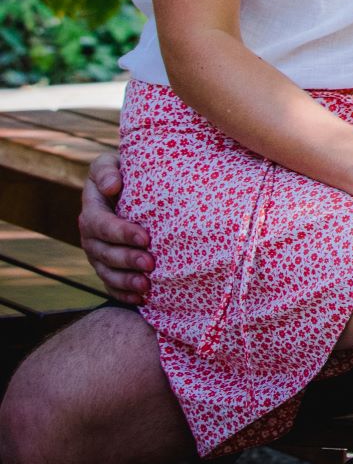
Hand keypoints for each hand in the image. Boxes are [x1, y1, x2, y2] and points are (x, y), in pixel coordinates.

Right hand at [81, 150, 151, 305]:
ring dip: (125, 281)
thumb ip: (107, 171)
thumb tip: (112, 186)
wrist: (132, 189)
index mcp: (92, 210)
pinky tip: (140, 300)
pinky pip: (111, 285)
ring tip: (146, 286)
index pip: (102, 225)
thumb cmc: (125, 173)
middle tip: (150, 264)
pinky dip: (123, 294)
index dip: (121, 233)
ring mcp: (98, 254)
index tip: (146, 238)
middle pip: (104, 253)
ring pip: (106, 272)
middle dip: (127, 260)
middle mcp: (91, 236)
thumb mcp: (111, 163)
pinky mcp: (108, 267)